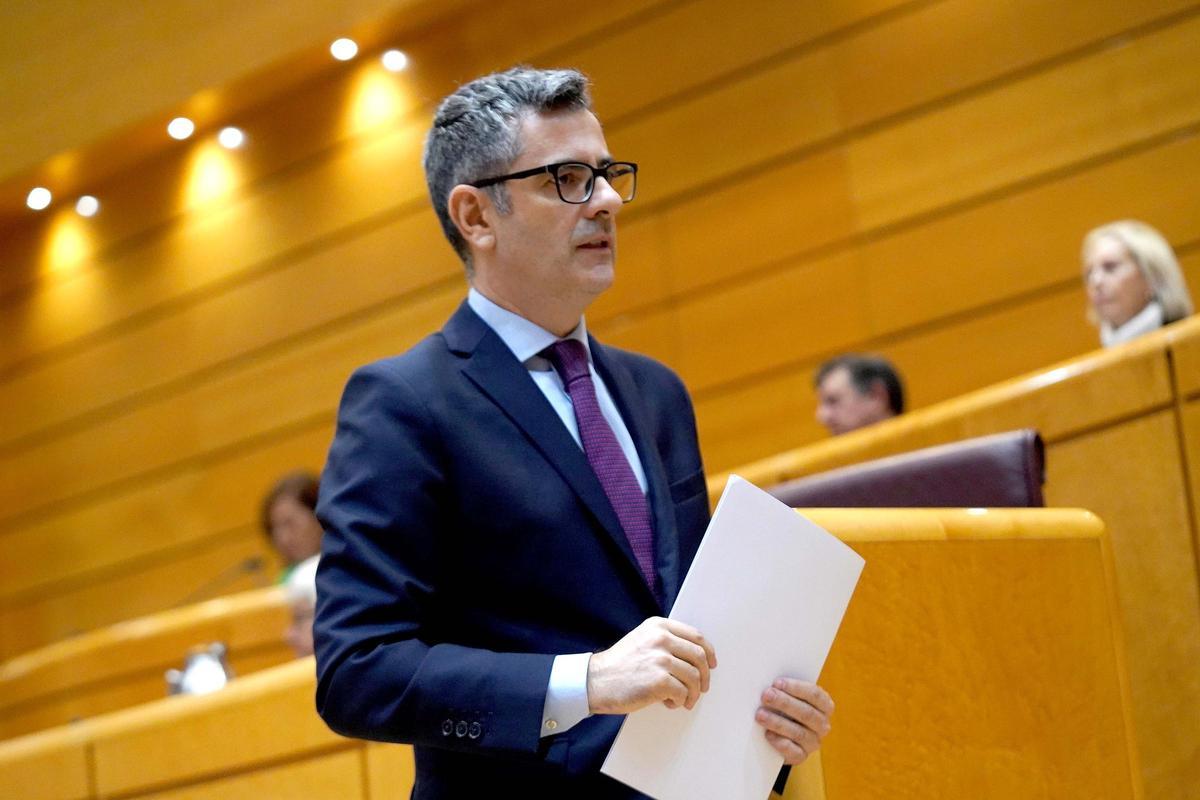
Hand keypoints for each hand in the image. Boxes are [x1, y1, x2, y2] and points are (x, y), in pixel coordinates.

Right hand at [587, 617, 716, 713]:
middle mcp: (661, 638)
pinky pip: (683, 692)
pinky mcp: (659, 680)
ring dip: (692, 693)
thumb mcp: (642, 640)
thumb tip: (696, 658)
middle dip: (704, 676)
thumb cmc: (619, 665)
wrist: (596, 681)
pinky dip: (680, 701)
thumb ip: (666, 642)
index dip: (708, 652)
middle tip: (701, 688)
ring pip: (694, 677)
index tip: (711, 665)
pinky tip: (670, 703)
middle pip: (700, 656)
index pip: (696, 636)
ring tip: (683, 700)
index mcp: (659, 626)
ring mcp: (660, 659)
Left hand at [755, 678, 833, 764]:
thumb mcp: (790, 698)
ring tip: (760, 715)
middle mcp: (822, 724)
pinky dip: (780, 742)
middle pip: (806, 713)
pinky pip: (793, 751)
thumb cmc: (786, 709)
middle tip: (766, 695)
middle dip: (784, 703)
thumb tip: (771, 685)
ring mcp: (813, 742)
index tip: (777, 682)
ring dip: (777, 722)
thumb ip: (785, 691)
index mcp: (825, 705)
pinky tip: (768, 734)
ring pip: (798, 732)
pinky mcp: (801, 756)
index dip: (796, 687)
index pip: (815, 694)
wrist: (784, 737)